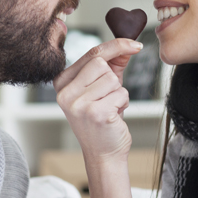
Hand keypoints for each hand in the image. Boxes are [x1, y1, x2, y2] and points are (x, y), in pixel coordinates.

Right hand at [54, 38, 142, 161]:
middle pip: (101, 63)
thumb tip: (127, 45)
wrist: (103, 153)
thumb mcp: (102, 88)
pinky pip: (121, 93)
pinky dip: (123, 103)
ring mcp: (78, 104)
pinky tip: (113, 115)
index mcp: (62, 83)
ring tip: (109, 108)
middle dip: (113, 79)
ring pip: (112, 79)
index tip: (135, 44)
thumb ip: (112, 65)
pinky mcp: (95, 113)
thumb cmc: (102, 119)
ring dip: (118, 93)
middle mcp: (65, 93)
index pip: (92, 54)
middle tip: (107, 98)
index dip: (116, 46)